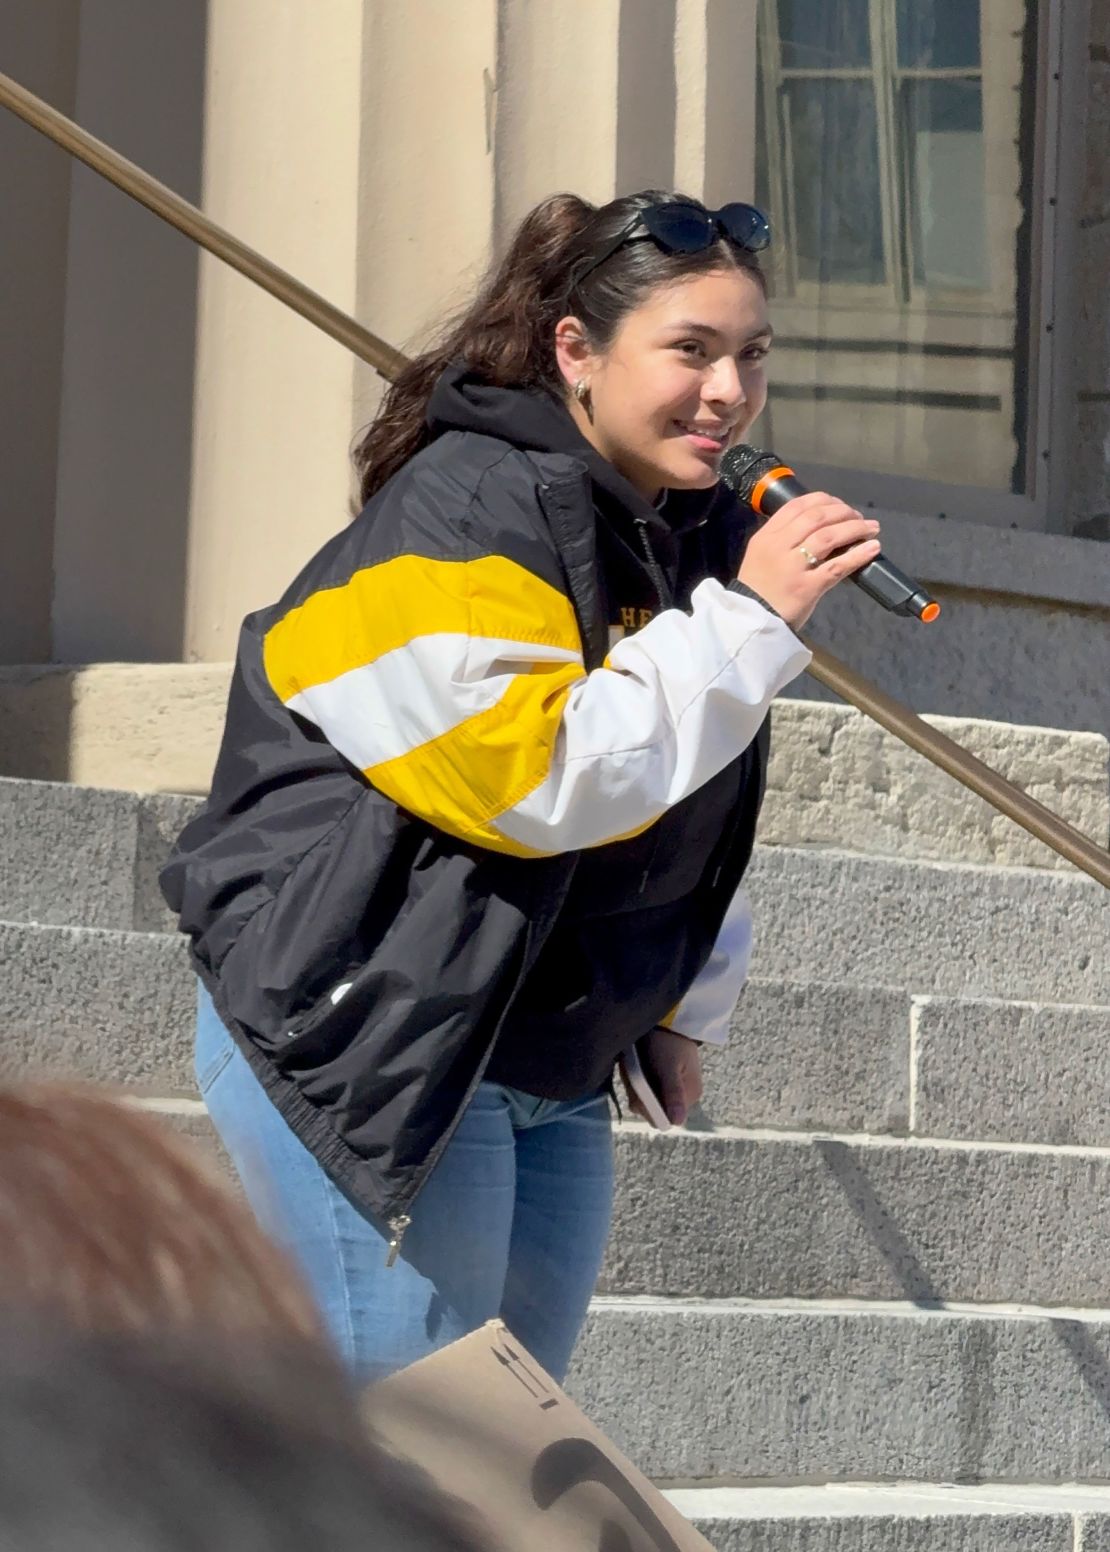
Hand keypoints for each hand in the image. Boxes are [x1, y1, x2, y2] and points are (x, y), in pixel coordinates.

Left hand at [629, 1027, 702, 1126]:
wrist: (666, 1019)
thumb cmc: (668, 1042)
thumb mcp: (668, 1066)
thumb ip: (672, 1093)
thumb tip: (677, 1122)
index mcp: (690, 1095)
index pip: (664, 1118)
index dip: (647, 1107)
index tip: (638, 1087)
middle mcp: (683, 1097)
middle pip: (653, 1109)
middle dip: (640, 1094)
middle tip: (635, 1072)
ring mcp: (672, 1089)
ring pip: (647, 1099)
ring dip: (636, 1085)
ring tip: (636, 1065)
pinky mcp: (663, 1082)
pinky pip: (646, 1089)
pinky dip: (638, 1080)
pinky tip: (638, 1065)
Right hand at [737, 491, 881, 630]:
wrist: (750, 624)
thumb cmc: (758, 589)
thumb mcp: (760, 556)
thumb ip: (782, 539)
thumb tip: (817, 527)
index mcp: (766, 536)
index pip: (797, 506)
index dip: (823, 499)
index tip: (839, 504)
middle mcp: (779, 546)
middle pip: (817, 517)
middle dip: (843, 512)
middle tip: (858, 516)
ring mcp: (793, 566)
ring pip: (829, 536)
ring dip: (855, 528)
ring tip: (872, 529)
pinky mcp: (808, 587)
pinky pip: (837, 566)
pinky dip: (858, 554)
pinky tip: (873, 548)